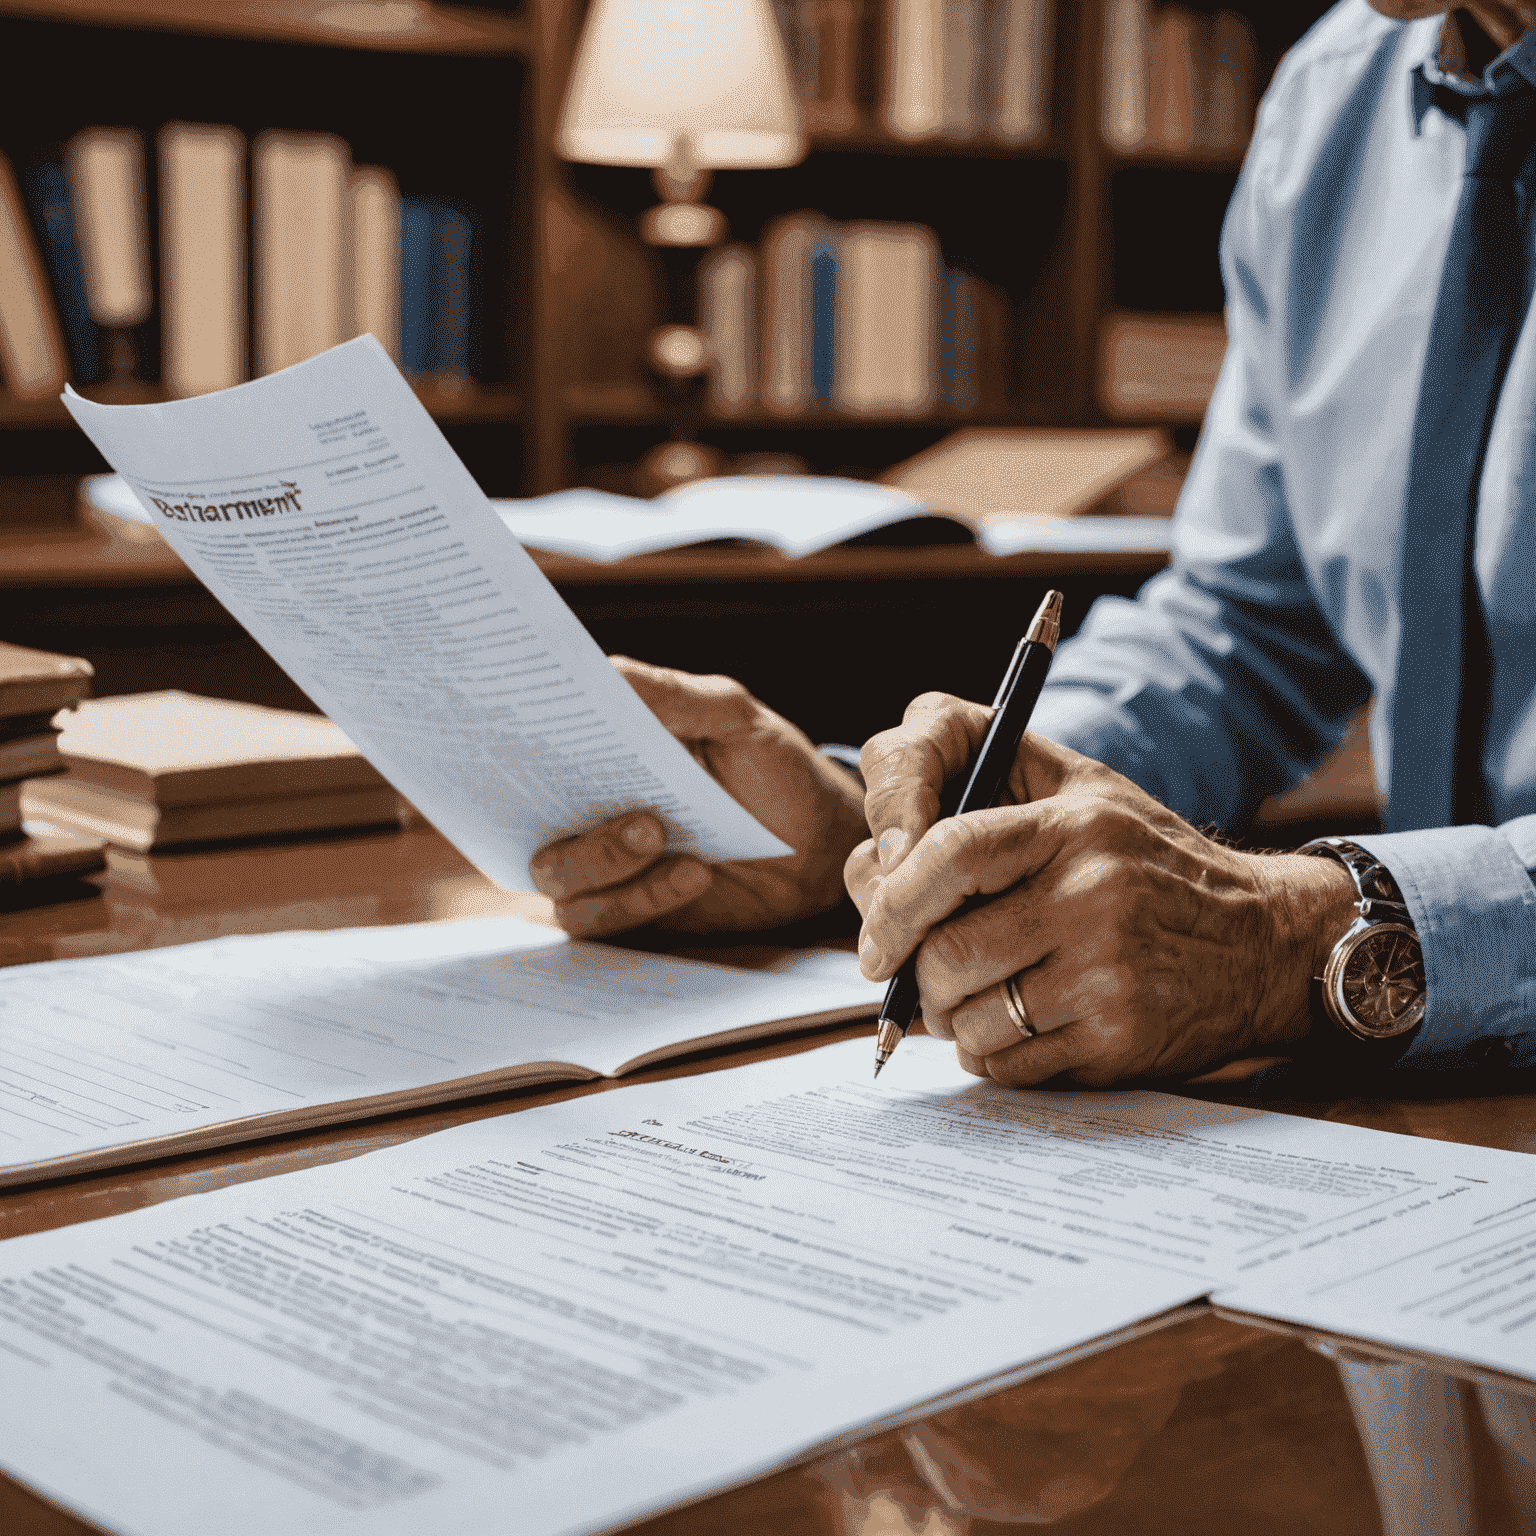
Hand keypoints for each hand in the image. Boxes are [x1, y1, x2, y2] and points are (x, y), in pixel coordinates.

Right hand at [530, 656, 866, 936]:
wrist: (818, 843)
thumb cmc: (771, 767)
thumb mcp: (733, 715)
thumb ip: (673, 696)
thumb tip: (606, 672)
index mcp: (601, 744)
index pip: (534, 737)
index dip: (514, 734)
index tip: (517, 731)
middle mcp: (586, 801)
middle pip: (530, 820)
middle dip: (575, 822)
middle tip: (644, 818)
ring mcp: (600, 859)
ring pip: (554, 877)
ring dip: (604, 865)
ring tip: (664, 842)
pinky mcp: (625, 908)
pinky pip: (599, 917)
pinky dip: (642, 899)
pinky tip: (694, 874)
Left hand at [845, 692, 1357, 1085]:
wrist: (1267, 942)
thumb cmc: (1146, 864)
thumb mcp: (1079, 794)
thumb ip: (975, 801)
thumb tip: (869, 870)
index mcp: (1073, 823)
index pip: (950, 850)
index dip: (891, 898)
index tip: (875, 936)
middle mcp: (1093, 893)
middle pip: (946, 951)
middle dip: (915, 974)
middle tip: (921, 976)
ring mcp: (1108, 972)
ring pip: (966, 1016)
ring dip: (951, 1020)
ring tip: (981, 998)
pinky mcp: (1118, 1040)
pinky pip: (1006, 1063)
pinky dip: (991, 1054)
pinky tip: (1022, 1027)